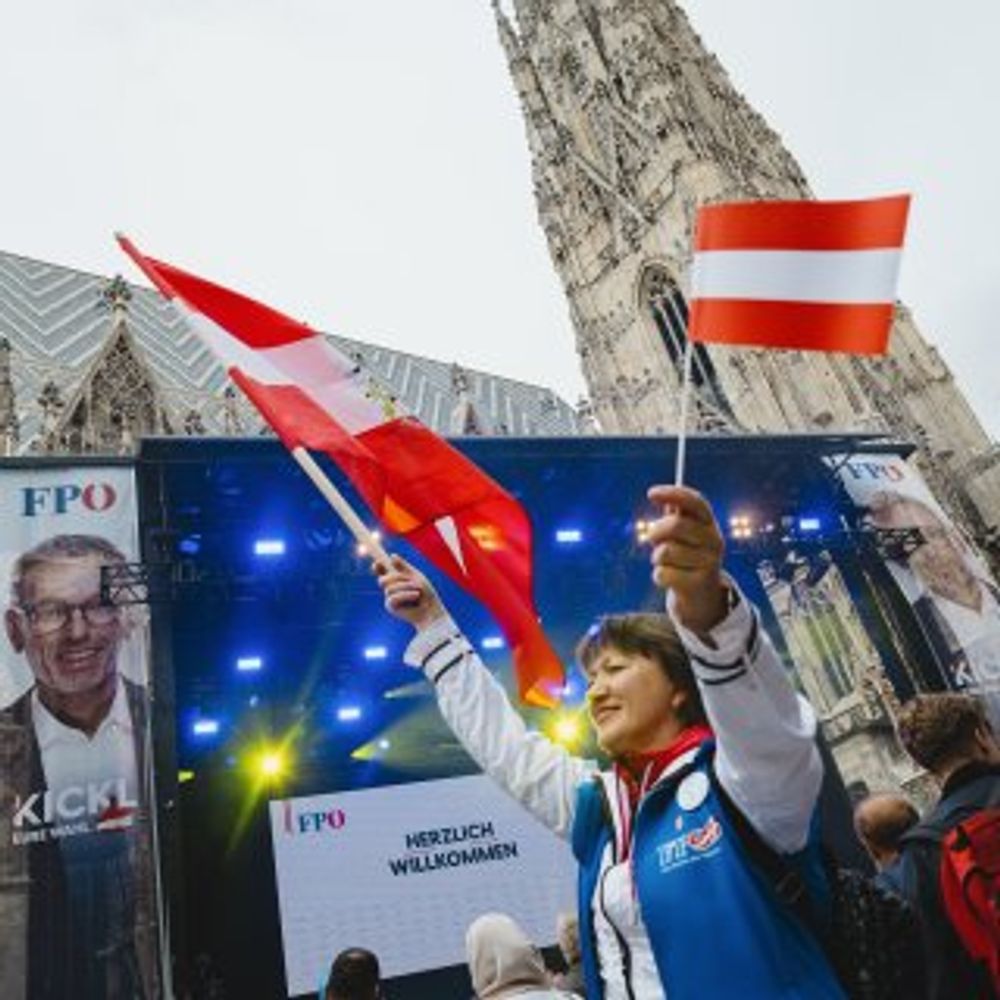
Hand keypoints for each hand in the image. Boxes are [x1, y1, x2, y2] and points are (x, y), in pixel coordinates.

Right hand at [375, 555, 446, 631]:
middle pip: (382, 579)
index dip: (378, 566)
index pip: (382, 570)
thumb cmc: (426, 594)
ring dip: (406, 587)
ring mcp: (390, 597)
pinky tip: (416, 596)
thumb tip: (392, 555)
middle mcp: (391, 588)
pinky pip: (393, 597)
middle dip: (396, 578)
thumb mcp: (416, 576)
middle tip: (410, 581)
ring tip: (417, 591)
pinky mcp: (390, 606)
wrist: (431, 610)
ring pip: (389, 588)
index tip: (378, 563)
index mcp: (396, 578)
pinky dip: (406, 595)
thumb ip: (404, 567)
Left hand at [645, 485, 727, 633]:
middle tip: (652, 539)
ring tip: (667, 563)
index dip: (674, 494)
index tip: (651, 493)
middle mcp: (714, 541)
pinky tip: (671, 579)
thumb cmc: (686, 557)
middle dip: (655, 532)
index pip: (696, 502)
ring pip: (666, 551)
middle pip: (675, 525)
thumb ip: (673, 515)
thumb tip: (657, 494)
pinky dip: (659, 576)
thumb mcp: (683, 535)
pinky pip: (663, 574)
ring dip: (657, 558)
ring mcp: (709, 563)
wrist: (702, 597)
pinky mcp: (699, 584)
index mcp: (709, 524)